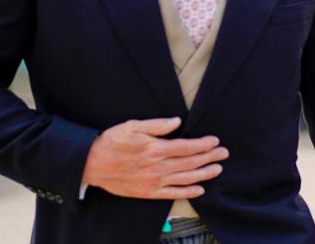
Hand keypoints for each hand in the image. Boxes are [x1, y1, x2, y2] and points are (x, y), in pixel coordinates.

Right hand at [81, 117, 228, 199]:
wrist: (91, 164)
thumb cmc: (112, 142)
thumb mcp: (132, 125)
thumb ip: (157, 125)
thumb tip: (177, 121)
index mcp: (155, 149)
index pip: (186, 147)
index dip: (203, 144)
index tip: (215, 141)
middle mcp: (157, 167)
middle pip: (190, 162)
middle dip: (209, 157)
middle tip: (223, 153)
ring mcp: (153, 182)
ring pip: (185, 178)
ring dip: (204, 174)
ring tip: (217, 169)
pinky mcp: (148, 192)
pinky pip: (172, 194)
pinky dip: (187, 192)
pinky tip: (199, 189)